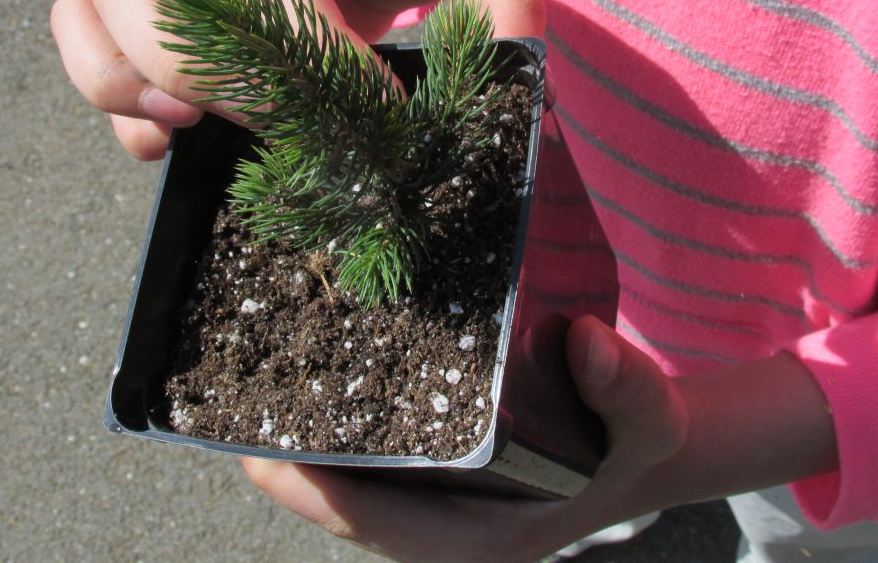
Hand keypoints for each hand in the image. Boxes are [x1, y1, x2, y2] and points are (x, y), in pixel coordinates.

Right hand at [49, 0, 543, 159]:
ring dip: (130, 82)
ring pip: (96, 10)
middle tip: (269, 123)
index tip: (374, 118)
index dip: (316, 56)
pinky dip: (114, 103)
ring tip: (190, 127)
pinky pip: (87, 43)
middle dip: (200, 73)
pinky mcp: (154, 19)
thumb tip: (499, 72)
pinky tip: (172, 140)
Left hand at [242, 316, 836, 562]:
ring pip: (347, 475)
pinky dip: (332, 418)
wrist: (645, 445)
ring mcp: (432, 496)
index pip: (374, 524)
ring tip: (249, 369)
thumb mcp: (649, 418)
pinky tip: (306, 360)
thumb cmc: (637, 442)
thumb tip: (586, 342)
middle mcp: (442, 522)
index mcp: (479, 535)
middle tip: (229, 392)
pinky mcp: (428, 464)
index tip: (255, 453)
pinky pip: (365, 449)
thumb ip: (626, 387)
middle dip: (285, 457)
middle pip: (343, 500)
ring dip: (300, 433)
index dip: (310, 493)